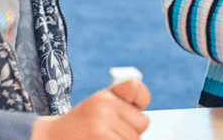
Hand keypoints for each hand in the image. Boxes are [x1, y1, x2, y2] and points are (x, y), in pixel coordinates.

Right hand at [32, 79, 150, 139]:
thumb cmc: (79, 129)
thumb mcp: (98, 111)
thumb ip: (120, 109)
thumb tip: (143, 120)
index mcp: (105, 95)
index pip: (136, 88)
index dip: (140, 99)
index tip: (134, 107)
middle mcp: (105, 104)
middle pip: (142, 123)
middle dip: (131, 132)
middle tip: (109, 134)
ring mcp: (102, 122)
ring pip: (135, 138)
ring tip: (101, 139)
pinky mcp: (101, 137)